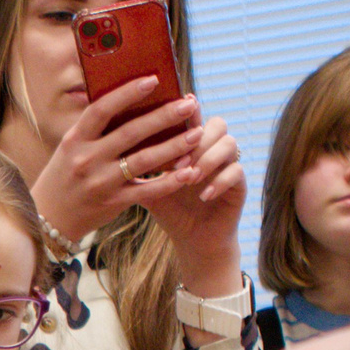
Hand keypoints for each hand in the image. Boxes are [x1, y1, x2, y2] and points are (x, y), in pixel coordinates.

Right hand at [27, 76, 209, 245]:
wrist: (48, 217)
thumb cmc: (64, 175)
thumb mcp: (70, 147)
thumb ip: (94, 129)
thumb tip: (130, 100)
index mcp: (75, 139)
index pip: (102, 109)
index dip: (127, 93)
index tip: (153, 80)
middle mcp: (87, 159)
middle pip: (130, 132)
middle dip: (163, 116)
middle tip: (188, 104)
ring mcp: (100, 182)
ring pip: (144, 160)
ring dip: (174, 146)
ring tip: (196, 134)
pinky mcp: (113, 202)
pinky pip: (147, 191)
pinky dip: (170, 181)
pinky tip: (189, 172)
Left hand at [136, 113, 246, 287]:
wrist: (192, 239)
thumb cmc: (170, 209)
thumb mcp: (149, 187)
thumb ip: (137, 165)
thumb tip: (109, 145)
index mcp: (192, 145)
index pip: (192, 118)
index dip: (186, 111)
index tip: (175, 110)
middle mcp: (213, 150)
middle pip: (216, 123)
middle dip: (196, 140)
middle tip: (178, 162)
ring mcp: (228, 165)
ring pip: (229, 143)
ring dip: (208, 158)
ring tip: (190, 177)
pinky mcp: (239, 185)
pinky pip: (237, 172)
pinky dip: (219, 181)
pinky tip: (204, 195)